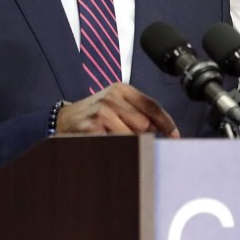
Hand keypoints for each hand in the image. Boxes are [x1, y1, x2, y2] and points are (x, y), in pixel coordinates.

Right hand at [55, 82, 179, 137]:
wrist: (64, 119)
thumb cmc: (95, 114)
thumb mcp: (116, 104)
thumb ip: (138, 112)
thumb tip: (164, 130)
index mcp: (121, 89)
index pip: (151, 105)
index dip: (166, 122)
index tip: (175, 136)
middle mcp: (112, 98)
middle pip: (144, 124)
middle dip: (145, 136)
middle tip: (138, 142)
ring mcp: (102, 113)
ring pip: (132, 136)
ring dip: (131, 145)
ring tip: (119, 143)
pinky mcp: (93, 128)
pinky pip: (117, 144)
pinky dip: (119, 150)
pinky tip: (112, 147)